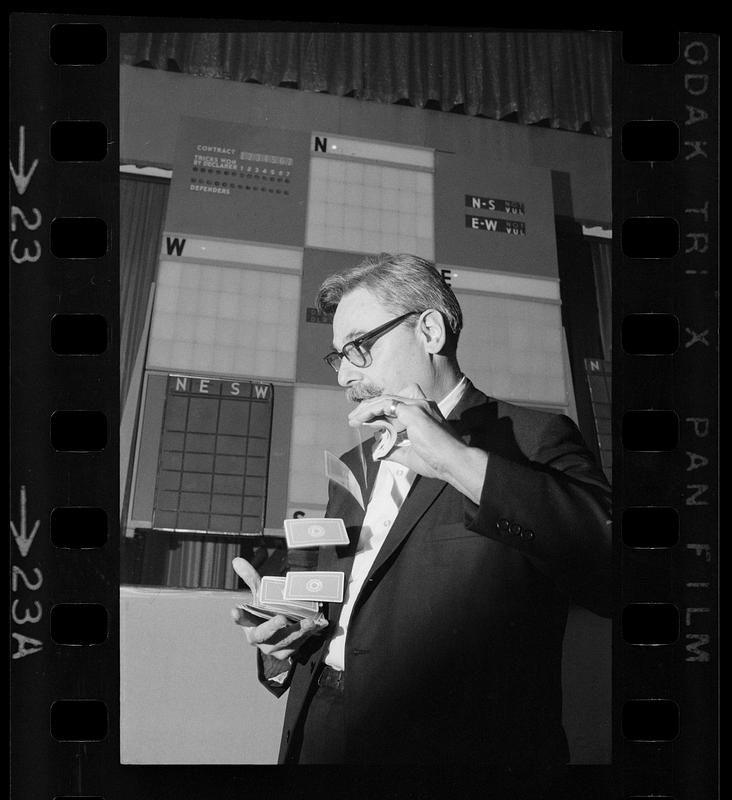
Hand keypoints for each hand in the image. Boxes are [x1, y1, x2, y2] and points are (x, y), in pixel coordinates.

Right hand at [231, 556, 323, 660]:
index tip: (235, 611)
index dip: (239, 617)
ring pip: (284, 642)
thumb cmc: (266, 612)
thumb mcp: (259, 595)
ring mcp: (274, 648)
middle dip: (272, 627)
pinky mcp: (289, 652)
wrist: (279, 632)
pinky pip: (299, 644)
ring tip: (309, 622)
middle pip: (263, 635)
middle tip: (281, 618)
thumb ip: (250, 578)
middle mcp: (259, 639)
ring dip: (297, 632)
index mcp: (249, 624)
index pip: (241, 620)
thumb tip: (237, 560)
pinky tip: (319, 625)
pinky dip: (310, 635)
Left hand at [347, 383, 466, 479]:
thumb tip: (377, 450)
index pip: (396, 405)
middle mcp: (422, 404)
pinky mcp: (413, 411)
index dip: (379, 411)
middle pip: (389, 399)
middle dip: (369, 408)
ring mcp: (418, 405)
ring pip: (385, 400)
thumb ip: (393, 450)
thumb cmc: (437, 462)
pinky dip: (371, 410)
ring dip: (367, 409)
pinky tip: (361, 418)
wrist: (453, 463)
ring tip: (353, 419)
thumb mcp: (409, 455)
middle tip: (354, 419)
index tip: (365, 422)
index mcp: (424, 413)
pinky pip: (385, 405)